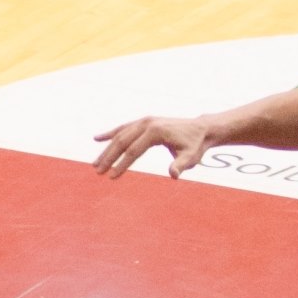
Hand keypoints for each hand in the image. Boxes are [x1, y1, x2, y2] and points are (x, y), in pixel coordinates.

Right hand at [92, 115, 211, 178]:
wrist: (201, 129)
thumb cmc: (195, 145)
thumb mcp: (190, 157)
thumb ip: (180, 165)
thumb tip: (173, 175)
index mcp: (155, 132)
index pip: (133, 151)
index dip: (121, 164)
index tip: (111, 176)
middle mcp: (146, 123)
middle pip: (122, 142)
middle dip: (108, 157)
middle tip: (97, 171)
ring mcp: (144, 121)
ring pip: (119, 135)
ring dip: (106, 149)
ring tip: (95, 163)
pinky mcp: (143, 122)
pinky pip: (123, 128)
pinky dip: (110, 134)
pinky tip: (97, 139)